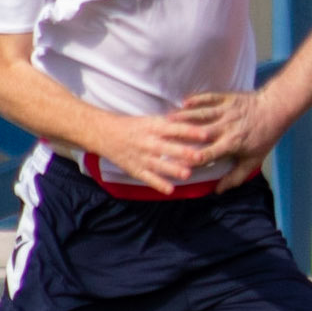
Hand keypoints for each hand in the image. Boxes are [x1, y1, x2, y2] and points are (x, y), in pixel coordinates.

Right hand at [97, 110, 220, 195]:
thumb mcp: (152, 120)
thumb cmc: (135, 126)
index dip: (190, 131)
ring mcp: (142, 157)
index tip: (205, 134)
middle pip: (168, 148)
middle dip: (184, 152)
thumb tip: (195, 120)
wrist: (105, 134)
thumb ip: (172, 124)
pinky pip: (148, 178)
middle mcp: (148, 142)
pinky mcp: (136, 170)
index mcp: (154, 127)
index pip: (175, 128)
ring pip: (159, 165)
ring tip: (188, 174)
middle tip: (201, 156)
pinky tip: (170, 190)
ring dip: (173, 169)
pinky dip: (158, 184)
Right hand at [174, 86, 286, 192]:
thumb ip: (235, 177)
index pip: (208, 154)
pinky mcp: (227, 98)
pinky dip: (197, 100)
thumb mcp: (253, 160)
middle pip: (200, 132)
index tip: (176, 163)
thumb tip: (219, 191)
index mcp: (232, 143)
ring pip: (201, 114)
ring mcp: (226, 110)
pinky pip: (209, 98)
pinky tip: (184, 103)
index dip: (191, 159)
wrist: (275, 110)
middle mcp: (227, 126)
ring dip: (184, 117)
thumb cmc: (264, 137)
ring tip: (167, 120)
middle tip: (163, 139)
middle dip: (181, 136)